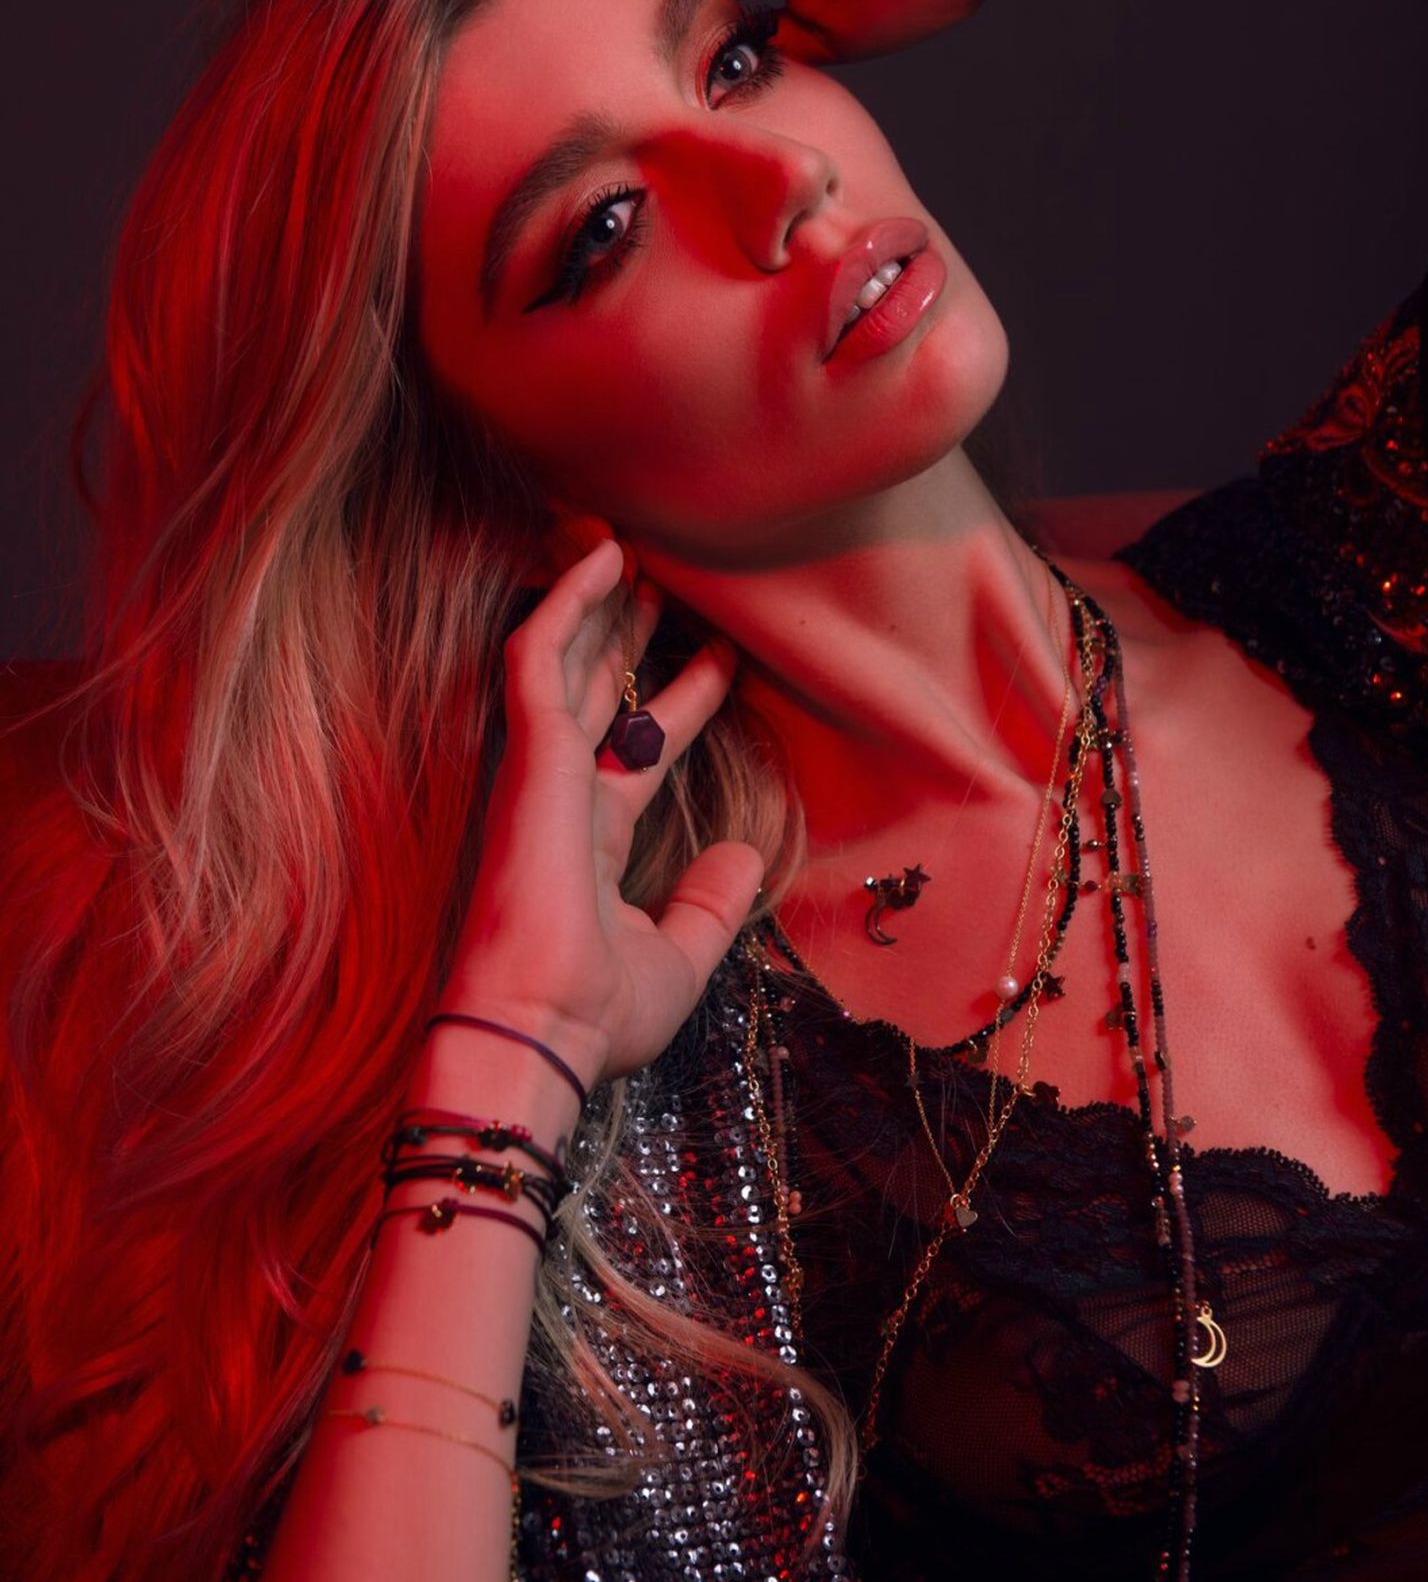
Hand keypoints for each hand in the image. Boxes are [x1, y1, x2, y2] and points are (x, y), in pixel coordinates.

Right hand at [443, 538, 763, 1085]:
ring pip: (567, 664)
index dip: (682, 705)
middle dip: (632, 639)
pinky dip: (567, 606)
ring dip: (599, 607)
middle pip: (601, 696)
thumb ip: (710, 903)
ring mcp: (540, 774)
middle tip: (669, 583)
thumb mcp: (679, 956)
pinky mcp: (528, 759)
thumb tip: (745, 851)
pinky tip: (602, 561)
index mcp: (590, 843)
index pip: (639, 752)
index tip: (723, 660)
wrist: (541, 1034)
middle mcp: (561, 798)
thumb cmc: (595, 1014)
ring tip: (635, 548)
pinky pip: (539, 659)